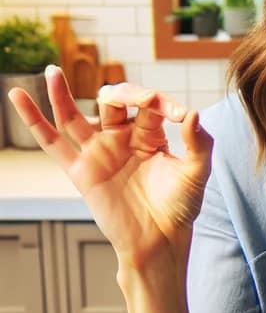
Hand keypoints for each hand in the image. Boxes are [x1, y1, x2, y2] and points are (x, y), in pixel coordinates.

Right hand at [6, 67, 212, 264]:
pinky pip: (51, 142)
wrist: (159, 242)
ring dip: (61, 93)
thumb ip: (200, 143)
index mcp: (150, 135)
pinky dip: (33, 120)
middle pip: (113, 103)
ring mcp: (98, 153)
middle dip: (125, 93)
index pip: (149, 105)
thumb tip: (193, 114)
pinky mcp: (80, 171)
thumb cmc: (180, 208)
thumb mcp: (196, 173)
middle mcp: (121, 139)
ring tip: (53, 71)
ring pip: (73, 116)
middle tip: (141, 98)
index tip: (178, 115)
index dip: (161, 102)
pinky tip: (18, 96)